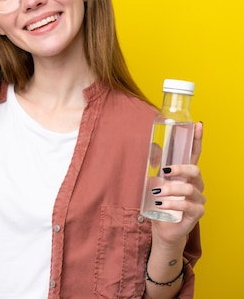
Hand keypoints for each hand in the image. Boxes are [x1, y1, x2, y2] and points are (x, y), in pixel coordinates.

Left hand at [151, 122, 204, 246]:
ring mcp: (198, 199)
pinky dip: (172, 204)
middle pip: (195, 170)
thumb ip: (156, 167)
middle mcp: (196, 185)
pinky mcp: (197, 213)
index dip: (197, 139)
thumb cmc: (160, 204)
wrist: (163, 228)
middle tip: (165, 172)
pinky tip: (161, 205)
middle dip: (180, 169)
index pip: (195, 154)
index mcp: (187, 175)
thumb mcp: (154, 182)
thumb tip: (154, 147)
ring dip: (170, 189)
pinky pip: (187, 206)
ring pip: (189, 189)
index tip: (198, 124)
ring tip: (156, 193)